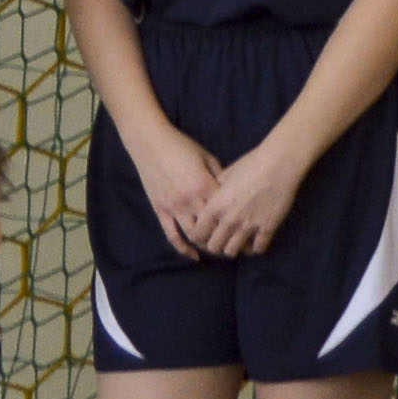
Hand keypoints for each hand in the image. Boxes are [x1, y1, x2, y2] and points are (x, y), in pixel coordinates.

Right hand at [125, 123, 226, 256]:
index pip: (225, 211)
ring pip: (193, 236)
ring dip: (206, 245)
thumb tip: (233, 192)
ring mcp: (174, 207)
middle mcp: (190, 200)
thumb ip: (220, 176)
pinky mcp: (161, 210)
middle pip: (211, 228)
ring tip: (217, 248)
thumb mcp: (206, 157)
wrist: (150, 143)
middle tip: (235, 244)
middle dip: (224, 238)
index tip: (247, 230)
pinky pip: (172, 235)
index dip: (237, 222)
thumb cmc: (181, 146)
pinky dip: (183, 248)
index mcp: (204, 185)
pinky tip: (194, 255)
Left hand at [181, 133, 314, 256]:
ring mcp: (249, 226)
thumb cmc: (251, 164)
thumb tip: (213, 197)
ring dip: (233, 248)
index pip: (197, 234)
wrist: (278, 163)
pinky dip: (255, 248)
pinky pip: (258, 249)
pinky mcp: (267, 227)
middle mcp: (229, 219)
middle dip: (215, 245)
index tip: (206, 233)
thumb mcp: (226, 175)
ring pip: (232, 251)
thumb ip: (216, 190)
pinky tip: (255, 241)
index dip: (200, 236)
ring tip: (237, 241)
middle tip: (221, 239)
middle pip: (214, 247)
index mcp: (215, 206)